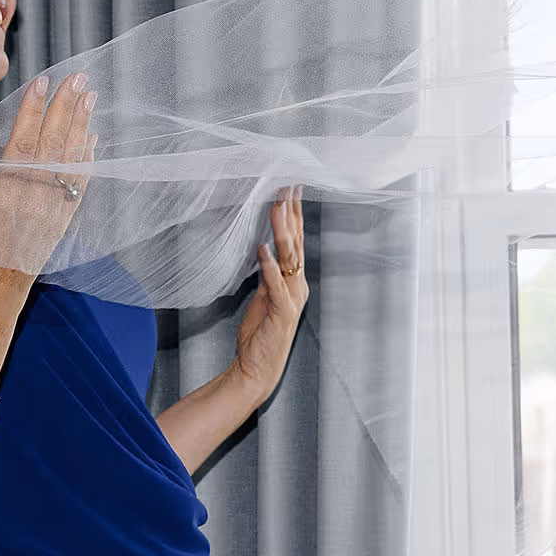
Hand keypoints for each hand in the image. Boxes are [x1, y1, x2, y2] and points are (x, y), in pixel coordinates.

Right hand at [0, 70, 95, 298]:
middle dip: (66, 109)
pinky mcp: (62, 221)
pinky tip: (93, 138)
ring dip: (82, 127)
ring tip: (90, 96)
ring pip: (72, 163)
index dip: (33, 114)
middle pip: (54, 147)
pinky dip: (88, 159)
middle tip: (78, 78)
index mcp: (8, 198)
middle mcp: (37, 202)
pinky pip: (80, 185)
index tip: (42, 84)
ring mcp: (53, 211)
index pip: (23, 147)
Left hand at [228, 190, 308, 409]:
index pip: (296, 242)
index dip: (293, 216)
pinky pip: (276, 284)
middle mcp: (298, 287)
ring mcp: (292, 299)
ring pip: (290, 258)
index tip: (290, 190)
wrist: (257, 369)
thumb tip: (264, 250)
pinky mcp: (281, 312)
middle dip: (292, 214)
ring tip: (276, 207)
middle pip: (297, 244)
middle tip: (288, 186)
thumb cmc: (260, 336)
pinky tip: (263, 248)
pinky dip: (269, 265)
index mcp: (295, 282)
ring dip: (283, 231)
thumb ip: (267, 275)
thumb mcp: (263, 298)